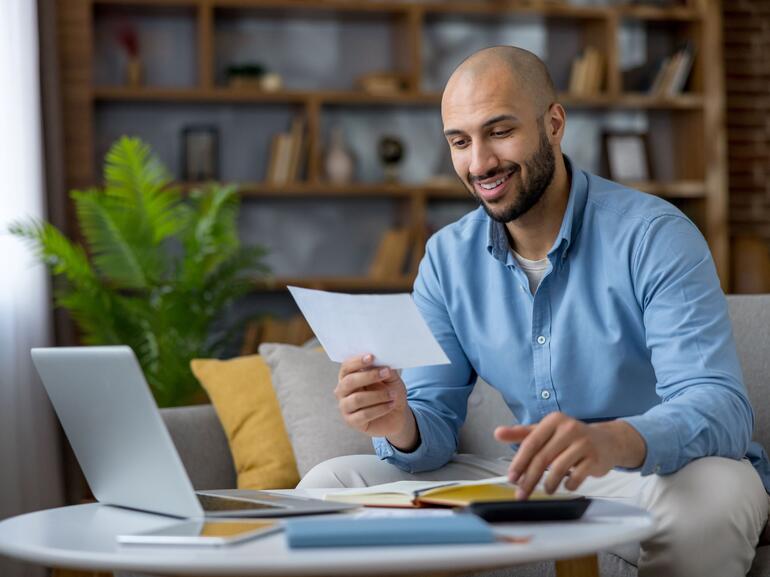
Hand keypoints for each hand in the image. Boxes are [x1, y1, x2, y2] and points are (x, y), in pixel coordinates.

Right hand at [335, 354, 416, 448]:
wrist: (397, 414)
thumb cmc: (390, 392)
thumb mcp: (390, 378)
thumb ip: (384, 368)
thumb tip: (379, 361)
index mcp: (348, 376)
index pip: (346, 367)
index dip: (357, 361)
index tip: (372, 357)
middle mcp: (342, 391)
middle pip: (349, 382)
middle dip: (369, 376)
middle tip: (386, 373)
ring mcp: (345, 407)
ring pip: (357, 399)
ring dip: (378, 395)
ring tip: (393, 395)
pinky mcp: (351, 422)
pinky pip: (363, 415)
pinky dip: (380, 409)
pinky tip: (391, 405)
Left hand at [494, 412, 645, 499]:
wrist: (606, 441)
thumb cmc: (570, 437)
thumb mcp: (545, 432)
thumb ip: (521, 434)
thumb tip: (498, 433)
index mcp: (553, 421)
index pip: (531, 443)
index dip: (519, 462)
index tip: (511, 478)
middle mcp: (568, 428)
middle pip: (543, 458)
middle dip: (530, 479)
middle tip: (522, 493)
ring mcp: (584, 443)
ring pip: (559, 468)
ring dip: (549, 484)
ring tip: (546, 490)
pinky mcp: (595, 458)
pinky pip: (577, 476)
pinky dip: (569, 484)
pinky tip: (566, 485)